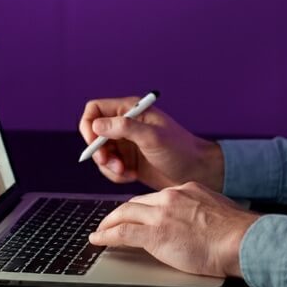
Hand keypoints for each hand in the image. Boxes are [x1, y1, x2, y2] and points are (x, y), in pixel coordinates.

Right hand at [79, 97, 224, 191]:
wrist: (197, 172)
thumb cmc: (180, 150)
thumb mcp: (152, 137)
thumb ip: (125, 128)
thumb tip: (97, 125)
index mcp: (131, 110)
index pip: (95, 109)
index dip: (89, 125)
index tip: (94, 143)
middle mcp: (126, 125)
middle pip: (94, 134)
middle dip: (98, 151)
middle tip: (110, 163)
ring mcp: (126, 143)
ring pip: (100, 153)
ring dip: (108, 166)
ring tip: (125, 173)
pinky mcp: (128, 161)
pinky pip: (109, 167)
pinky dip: (115, 174)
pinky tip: (131, 176)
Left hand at [88, 181, 259, 277]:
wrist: (240, 240)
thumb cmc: (237, 233)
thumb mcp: (218, 211)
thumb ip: (203, 211)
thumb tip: (201, 223)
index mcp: (187, 190)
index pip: (157, 197)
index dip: (143, 207)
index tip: (138, 214)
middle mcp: (171, 197)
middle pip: (137, 203)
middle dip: (121, 213)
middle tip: (111, 221)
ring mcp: (161, 214)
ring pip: (124, 213)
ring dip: (108, 223)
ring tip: (100, 231)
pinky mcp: (155, 234)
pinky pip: (122, 232)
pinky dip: (106, 236)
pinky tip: (98, 240)